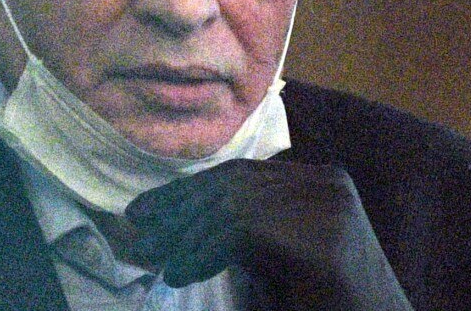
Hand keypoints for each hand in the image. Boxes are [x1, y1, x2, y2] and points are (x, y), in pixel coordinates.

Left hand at [125, 158, 414, 309]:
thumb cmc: (320, 305)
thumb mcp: (274, 260)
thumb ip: (243, 232)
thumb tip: (175, 222)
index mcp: (320, 183)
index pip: (242, 173)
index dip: (188, 190)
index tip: (146, 209)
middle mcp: (328, 184)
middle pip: (236, 182)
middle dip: (180, 207)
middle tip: (140, 232)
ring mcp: (330, 208)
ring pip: (236, 204)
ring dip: (187, 233)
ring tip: (154, 257)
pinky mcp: (325, 240)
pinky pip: (246, 231)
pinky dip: (203, 251)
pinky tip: (179, 272)